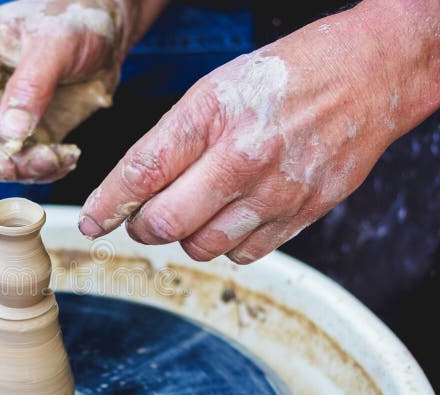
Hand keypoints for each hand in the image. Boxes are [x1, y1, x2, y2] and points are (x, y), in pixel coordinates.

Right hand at [0, 0, 160, 182]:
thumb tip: (10, 132)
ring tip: (58, 158)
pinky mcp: (27, 132)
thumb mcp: (57, 43)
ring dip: (21, 169)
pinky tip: (67, 157)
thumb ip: (31, 85)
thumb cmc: (77, 18)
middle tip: (22, 166)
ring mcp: (1, 113)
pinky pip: (22, 163)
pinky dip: (42, 169)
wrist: (110, 28)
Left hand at [78, 0, 439, 262]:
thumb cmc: (282, 79)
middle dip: (140, 227)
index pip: (141, 173)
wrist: (366, 76)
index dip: (106, 206)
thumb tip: (132, 192)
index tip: (91, 223)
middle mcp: (242, 156)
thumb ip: (170, 142)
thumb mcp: (213, 91)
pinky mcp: (302, 213)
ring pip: (200, 247)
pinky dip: (225, 244)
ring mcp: (275, 190)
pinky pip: (242, 255)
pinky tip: (231, 217)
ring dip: (184, 237)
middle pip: (164, 223)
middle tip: (140, 219)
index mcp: (211, 115)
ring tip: (193, 210)